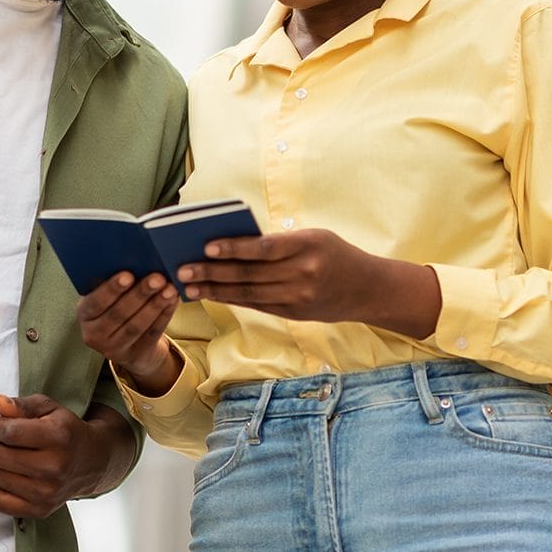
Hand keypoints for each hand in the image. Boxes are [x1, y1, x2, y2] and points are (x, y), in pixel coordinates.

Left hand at [0, 395, 128, 518]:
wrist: (92, 462)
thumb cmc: (66, 432)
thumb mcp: (49, 409)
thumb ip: (22, 405)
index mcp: (58, 437)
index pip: (8, 432)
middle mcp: (54, 467)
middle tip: (5, 442)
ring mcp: (47, 492)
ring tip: (10, 457)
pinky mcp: (39, 510)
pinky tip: (5, 476)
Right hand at [76, 271, 179, 392]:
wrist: (126, 343)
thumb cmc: (114, 308)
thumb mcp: (105, 298)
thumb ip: (110, 282)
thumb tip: (131, 257)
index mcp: (85, 314)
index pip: (96, 302)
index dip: (111, 289)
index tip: (128, 274)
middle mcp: (95, 334)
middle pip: (119, 313)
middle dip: (140, 294)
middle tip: (157, 278)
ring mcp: (114, 348)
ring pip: (137, 325)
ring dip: (155, 305)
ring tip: (169, 288)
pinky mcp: (136, 354)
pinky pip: (152, 333)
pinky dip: (164, 315)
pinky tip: (173, 300)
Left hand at [178, 228, 441, 336]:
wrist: (367, 289)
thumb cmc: (335, 253)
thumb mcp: (314, 237)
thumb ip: (279, 242)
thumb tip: (232, 244)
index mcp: (308, 246)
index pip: (264, 248)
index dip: (234, 248)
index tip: (206, 247)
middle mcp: (303, 274)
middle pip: (250, 274)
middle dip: (213, 272)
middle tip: (183, 270)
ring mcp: (298, 298)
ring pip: (248, 294)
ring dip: (215, 290)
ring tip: (189, 286)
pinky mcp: (294, 313)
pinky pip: (256, 305)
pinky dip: (232, 299)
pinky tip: (212, 294)